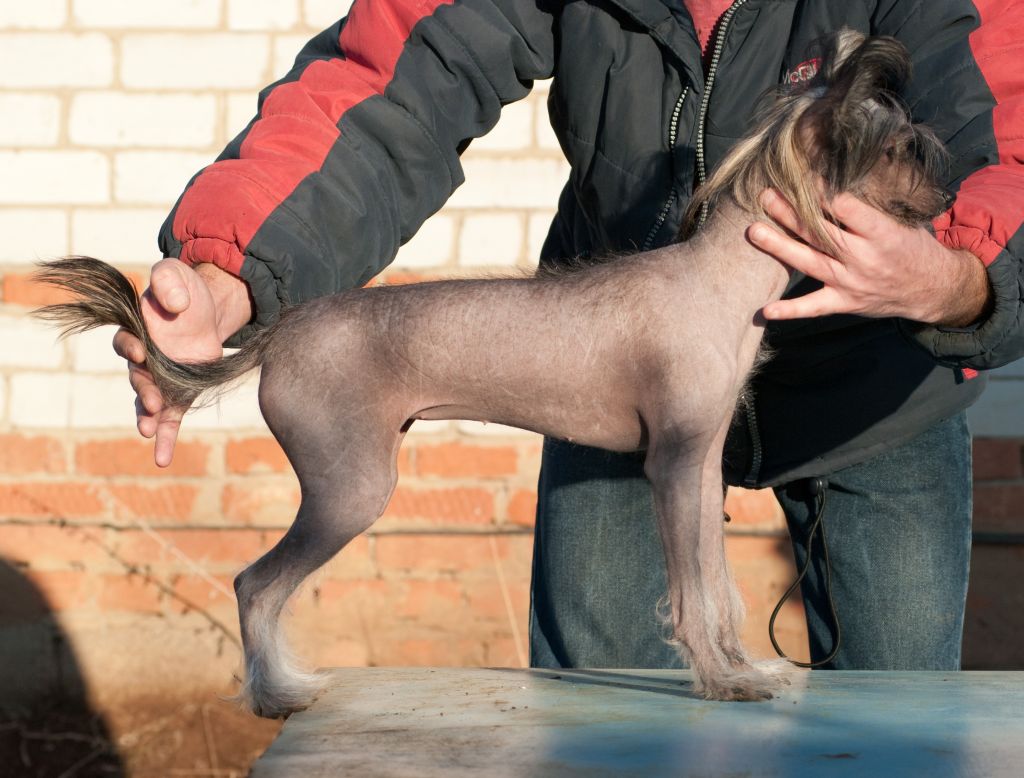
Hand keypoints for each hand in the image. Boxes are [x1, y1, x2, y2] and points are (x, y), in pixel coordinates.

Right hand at [112, 260, 251, 466]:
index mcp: (136, 331)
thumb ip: (169, 281)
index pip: (125, 342)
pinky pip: (170, 419)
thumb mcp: (177, 277)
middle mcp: (143, 359)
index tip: (140, 351)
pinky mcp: (179, 392)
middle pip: (138, 377)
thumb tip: (174, 303)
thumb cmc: (185, 290)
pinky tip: (161, 458)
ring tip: (148, 430)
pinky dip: (165, 438)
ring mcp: (160, 379)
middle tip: (152, 400)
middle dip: (143, 390)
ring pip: (148, 402)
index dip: (130, 347)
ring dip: (147, 417)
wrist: (206, 309)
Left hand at [748, 189, 991, 326]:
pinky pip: (813, 308)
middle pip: (820, 232)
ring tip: (754, 232)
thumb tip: (836, 175)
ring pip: (810, 262)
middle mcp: (864, 258)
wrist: (932, 288)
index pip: (846, 208)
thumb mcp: (901, 219)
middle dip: (790, 213)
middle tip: (765, 196)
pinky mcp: (844, 302)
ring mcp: (851, 282)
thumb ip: (869, 206)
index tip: (802, 175)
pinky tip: (765, 310)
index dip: (822, 191)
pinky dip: (790, 310)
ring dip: (779, 247)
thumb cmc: (912, 246)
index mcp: (882, 233)